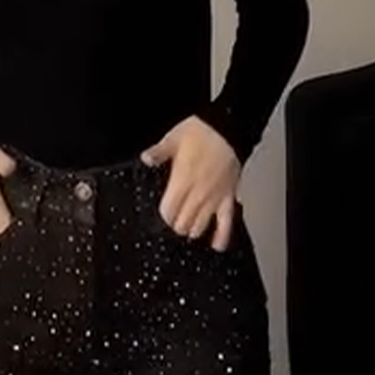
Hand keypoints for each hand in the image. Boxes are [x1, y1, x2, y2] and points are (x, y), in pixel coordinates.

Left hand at [141, 116, 240, 251]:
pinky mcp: (228, 198)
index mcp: (182, 180)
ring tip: (187, 228)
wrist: (229, 128)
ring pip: (199, 227)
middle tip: (173, 224)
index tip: (162, 217)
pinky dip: (221, 237)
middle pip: (181, 224)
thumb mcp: (174, 137)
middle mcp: (197, 194)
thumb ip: (159, 152)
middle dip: (175, 226)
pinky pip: (226, 223)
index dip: (163, 217)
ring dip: (191, 230)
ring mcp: (214, 198)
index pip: (168, 211)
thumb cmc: (203, 131)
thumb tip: (145, 159)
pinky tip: (216, 246)